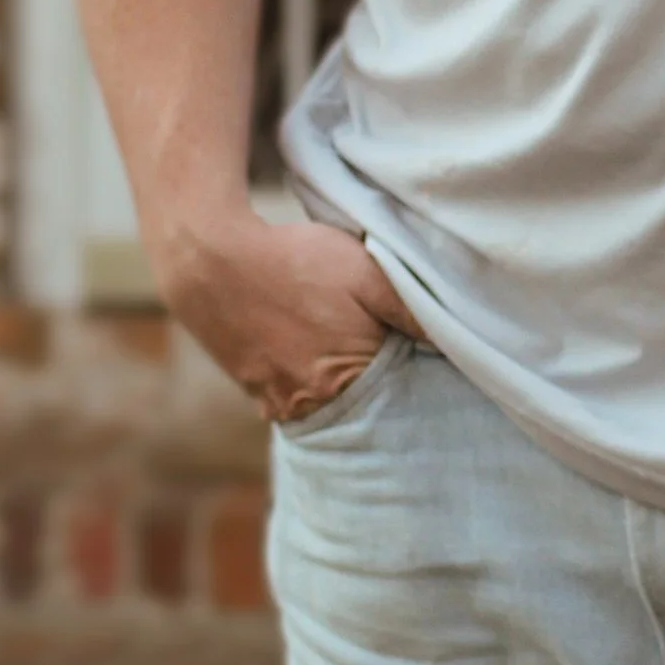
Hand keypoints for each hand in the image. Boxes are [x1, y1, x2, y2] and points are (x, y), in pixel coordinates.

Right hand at [155, 207, 417, 423]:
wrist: (208, 260)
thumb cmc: (293, 261)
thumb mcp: (365, 272)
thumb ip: (412, 309)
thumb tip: (456, 341)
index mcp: (343, 381)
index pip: (398, 395)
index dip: (411, 372)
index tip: (415, 351)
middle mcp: (307, 403)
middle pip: (360, 405)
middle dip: (377, 383)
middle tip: (381, 348)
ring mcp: (274, 400)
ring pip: (324, 402)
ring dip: (337, 382)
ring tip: (338, 345)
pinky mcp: (250, 389)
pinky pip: (291, 396)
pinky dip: (306, 379)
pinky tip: (307, 349)